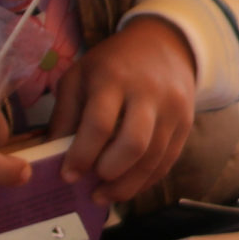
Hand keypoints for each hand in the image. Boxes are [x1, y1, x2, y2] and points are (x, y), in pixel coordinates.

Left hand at [55, 17, 198, 203]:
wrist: (164, 44)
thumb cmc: (112, 63)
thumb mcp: (80, 76)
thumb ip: (65, 114)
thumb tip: (52, 157)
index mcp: (114, 78)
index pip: (99, 124)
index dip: (82, 155)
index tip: (67, 176)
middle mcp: (148, 93)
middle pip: (133, 144)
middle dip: (109, 172)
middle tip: (90, 186)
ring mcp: (172, 109)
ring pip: (154, 158)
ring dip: (127, 185)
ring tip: (104, 195)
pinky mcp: (186, 123)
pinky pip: (168, 161)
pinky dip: (146, 180)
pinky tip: (127, 186)